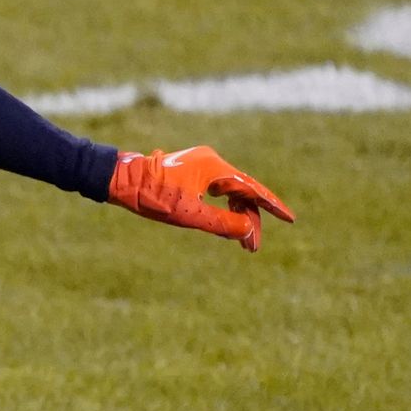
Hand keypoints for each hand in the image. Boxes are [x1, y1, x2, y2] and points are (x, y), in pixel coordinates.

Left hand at [108, 146, 294, 251]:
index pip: (251, 189)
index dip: (272, 206)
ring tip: (243, 244)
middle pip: (242, 194)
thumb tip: (248, 230)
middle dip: (250, 221)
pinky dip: (225, 209)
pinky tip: (229, 226)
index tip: (290, 219)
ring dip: (238, 217)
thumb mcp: (187, 215)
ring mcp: (202, 166)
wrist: (120, 180)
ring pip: (230, 194)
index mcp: (214, 167)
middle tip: (252, 248)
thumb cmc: (151, 196)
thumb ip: (221, 223)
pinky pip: (218, 192)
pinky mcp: (193, 173)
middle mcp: (212, 162)